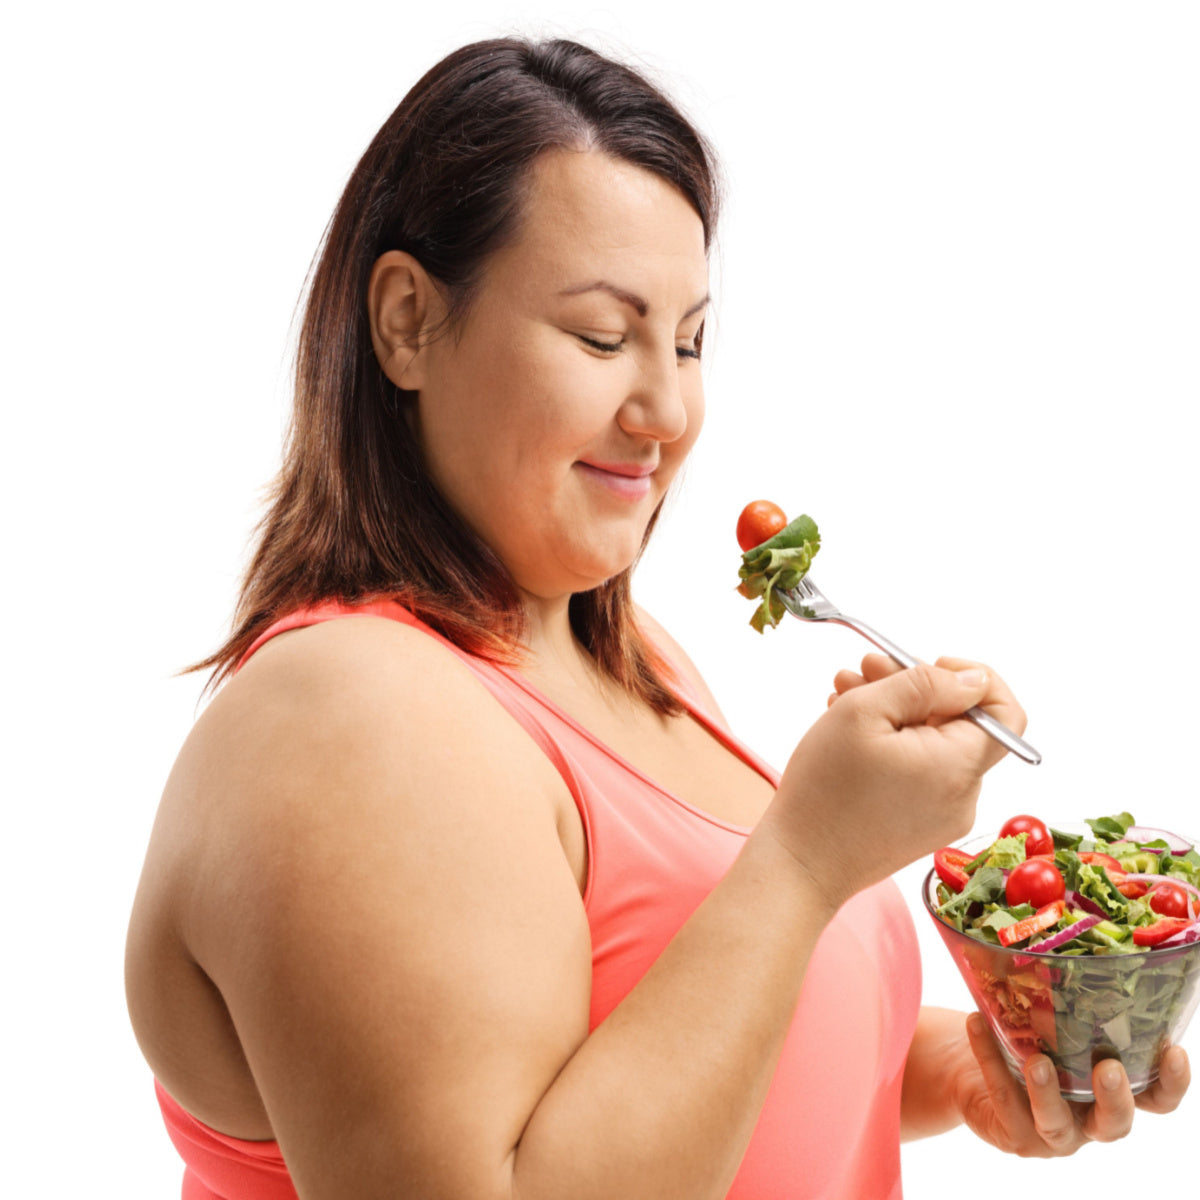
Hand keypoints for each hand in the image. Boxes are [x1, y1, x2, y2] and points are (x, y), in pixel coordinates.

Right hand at [764, 653, 1024, 907]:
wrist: (800, 864)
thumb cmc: (825, 790)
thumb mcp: (865, 712)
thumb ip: (924, 684)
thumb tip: (973, 680)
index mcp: (958, 765)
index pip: (1005, 710)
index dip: (972, 677)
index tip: (928, 665)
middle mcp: (964, 794)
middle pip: (959, 723)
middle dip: (913, 689)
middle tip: (864, 671)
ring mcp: (944, 815)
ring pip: (934, 745)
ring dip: (894, 714)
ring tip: (843, 699)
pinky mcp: (922, 827)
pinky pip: (921, 773)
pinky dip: (892, 747)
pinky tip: (850, 737)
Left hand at [953, 1011, 1190, 1154]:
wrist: (970, 1073)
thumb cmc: (1024, 1040)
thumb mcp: (1052, 1020)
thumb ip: (1069, 999)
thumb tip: (1071, 933)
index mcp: (1109, 1090)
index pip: (1155, 1097)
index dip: (1171, 1082)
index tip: (1174, 1051)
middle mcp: (1088, 1118)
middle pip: (1115, 1122)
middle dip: (1115, 1097)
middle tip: (1108, 1067)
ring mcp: (1052, 1133)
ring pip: (1056, 1124)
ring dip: (1048, 1093)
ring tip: (1038, 1063)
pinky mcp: (1014, 1134)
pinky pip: (1003, 1098)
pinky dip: (989, 1059)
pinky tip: (977, 1023)